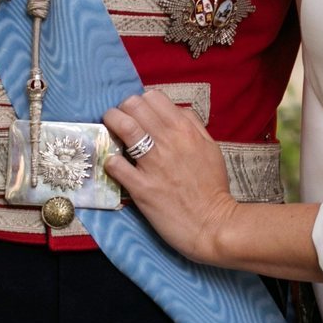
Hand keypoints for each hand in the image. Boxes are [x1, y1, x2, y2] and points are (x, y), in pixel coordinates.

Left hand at [103, 90, 237, 264]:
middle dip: (122, 109)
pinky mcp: (141, 187)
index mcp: (185, 130)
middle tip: (121, 121)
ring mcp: (153, 164)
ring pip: (123, 127)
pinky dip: (110, 160)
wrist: (213, 225)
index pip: (153, 97)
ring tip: (109, 130)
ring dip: (111, 123)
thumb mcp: (211, 148)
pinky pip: (116, 164)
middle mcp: (168, 141)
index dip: (141, 102)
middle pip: (134, 106)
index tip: (137, 113)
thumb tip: (176, 110)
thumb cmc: (212, 187)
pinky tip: (113, 164)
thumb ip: (194, 125)